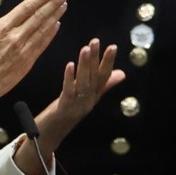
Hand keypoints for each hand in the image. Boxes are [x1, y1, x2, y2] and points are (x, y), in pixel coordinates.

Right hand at [0, 0, 67, 113]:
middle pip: (39, 17)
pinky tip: (56, 26)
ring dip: (55, 16)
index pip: (26, 8)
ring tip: (64, 5)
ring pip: (43, 30)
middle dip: (53, 4)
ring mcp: (23, 51)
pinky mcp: (27, 63)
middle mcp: (15, 38)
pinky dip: (50, 34)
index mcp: (1, 28)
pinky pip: (42, 45)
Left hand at [11, 38, 123, 174]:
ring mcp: (77, 104)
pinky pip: (68, 90)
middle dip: (95, 58)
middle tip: (96, 41)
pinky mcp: (65, 106)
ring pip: (83, 82)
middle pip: (93, 77)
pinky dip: (70, 77)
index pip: (104, 76)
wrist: (53, 133)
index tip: (113, 46)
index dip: (109, 62)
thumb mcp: (88, 96)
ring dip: (84, 65)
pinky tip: (70, 65)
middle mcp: (89, 99)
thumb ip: (105, 85)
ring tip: (85, 49)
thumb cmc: (69, 111)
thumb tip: (123, 73)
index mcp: (94, 95)